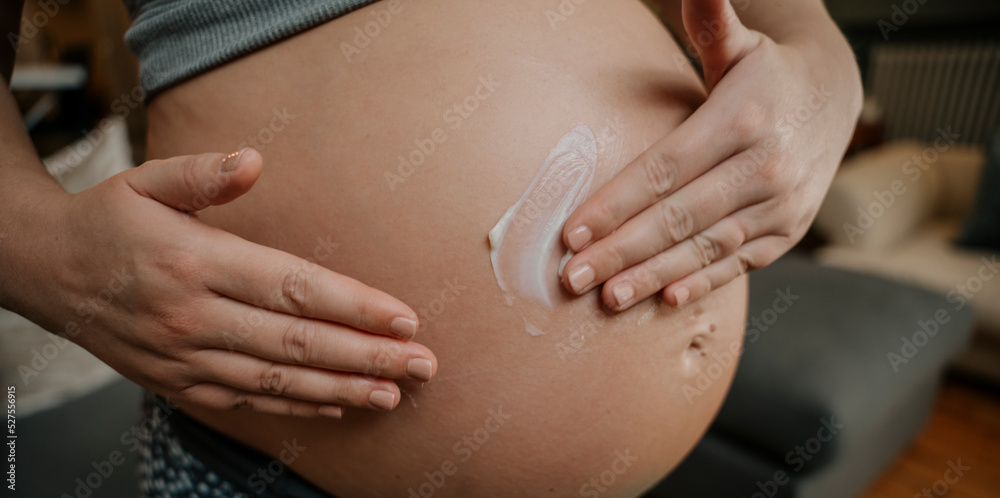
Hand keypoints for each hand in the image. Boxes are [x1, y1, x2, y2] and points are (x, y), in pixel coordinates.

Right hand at [40, 149, 435, 416]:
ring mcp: (185, 358)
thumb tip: (254, 161)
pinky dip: (296, 405)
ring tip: (394, 393)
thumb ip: (203, 173)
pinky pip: (247, 400)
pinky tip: (337, 406)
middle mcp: (193, 317)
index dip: (353, 306)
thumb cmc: (108, 221)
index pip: (292, 288)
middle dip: (366, 356)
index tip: (404, 317)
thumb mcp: (145, 181)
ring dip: (341, 389)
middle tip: (422, 364)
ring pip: (277, 379)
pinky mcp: (178, 384)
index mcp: (196, 262)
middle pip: (297, 341)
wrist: (45, 273)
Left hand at [561, 0, 860, 310]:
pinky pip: (739, 263)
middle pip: (679, 217)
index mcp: (741, 120)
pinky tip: (664, 298)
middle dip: (621, 250)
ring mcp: (781, 205)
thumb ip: (708, 20)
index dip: (616, 204)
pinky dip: (702, 282)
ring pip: (707, 247)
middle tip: (573, 276)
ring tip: (608, 298)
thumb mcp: (737, 42)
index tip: (572, 230)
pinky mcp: (788, 232)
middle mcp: (765, 167)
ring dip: (653, 275)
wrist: (835, 97)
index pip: (664, 171)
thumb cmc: (764, 71)